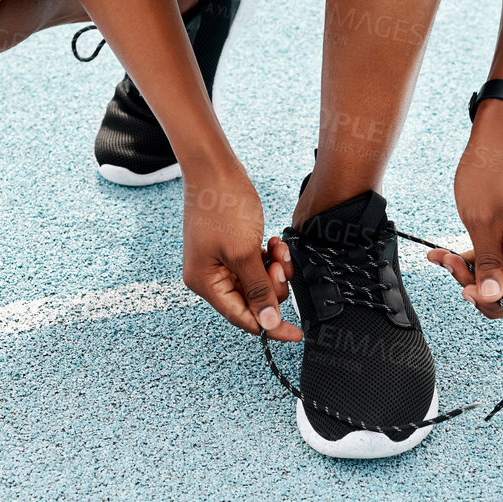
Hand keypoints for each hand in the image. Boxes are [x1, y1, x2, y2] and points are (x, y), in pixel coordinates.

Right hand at [181, 162, 301, 340]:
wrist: (215, 168)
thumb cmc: (222, 206)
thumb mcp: (245, 253)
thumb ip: (259, 290)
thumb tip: (269, 324)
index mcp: (205, 283)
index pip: (242, 318)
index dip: (271, 327)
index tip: (297, 333)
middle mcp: (210, 276)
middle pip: (252, 301)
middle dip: (272, 285)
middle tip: (278, 265)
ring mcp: (220, 262)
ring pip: (258, 282)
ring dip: (274, 268)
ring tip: (277, 248)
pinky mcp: (231, 248)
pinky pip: (257, 265)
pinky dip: (269, 257)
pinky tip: (273, 242)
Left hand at [427, 100, 502, 317]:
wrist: (498, 136)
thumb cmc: (489, 169)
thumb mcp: (480, 218)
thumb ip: (487, 262)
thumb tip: (491, 298)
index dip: (493, 300)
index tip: (463, 290)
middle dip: (486, 292)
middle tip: (455, 274)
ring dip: (477, 276)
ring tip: (446, 259)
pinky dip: (479, 261)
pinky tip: (450, 254)